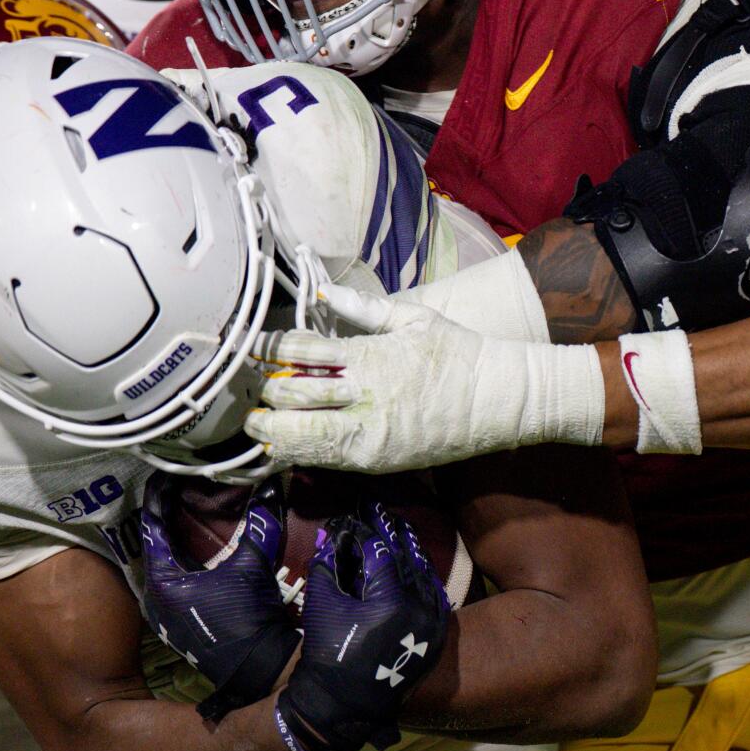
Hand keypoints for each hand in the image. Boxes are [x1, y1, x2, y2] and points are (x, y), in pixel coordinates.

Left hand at [138, 475, 299, 720]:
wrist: (260, 671)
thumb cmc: (249, 617)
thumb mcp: (253, 564)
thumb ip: (260, 523)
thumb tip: (272, 485)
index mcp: (163, 581)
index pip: (153, 526)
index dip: (160, 496)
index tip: (166, 473)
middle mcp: (155, 598)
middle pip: (155, 545)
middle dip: (167, 516)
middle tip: (179, 487)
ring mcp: (166, 615)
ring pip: (164, 564)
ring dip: (175, 539)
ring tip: (188, 511)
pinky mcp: (180, 624)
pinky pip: (174, 580)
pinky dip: (183, 560)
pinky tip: (198, 548)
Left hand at [245, 283, 603, 472]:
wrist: (496, 400)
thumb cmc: (457, 353)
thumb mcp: (413, 318)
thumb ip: (363, 307)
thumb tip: (321, 291)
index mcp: (369, 355)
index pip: (301, 350)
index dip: (271, 349)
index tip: (256, 349)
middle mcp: (363, 395)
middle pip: (292, 392)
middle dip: (266, 390)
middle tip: (253, 385)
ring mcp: (368, 432)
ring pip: (300, 433)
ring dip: (272, 427)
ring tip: (256, 421)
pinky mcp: (375, 460)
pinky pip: (324, 459)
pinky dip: (297, 451)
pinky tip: (281, 445)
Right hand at [275, 502, 450, 750]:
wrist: (341, 704)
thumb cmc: (326, 653)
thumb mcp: (321, 605)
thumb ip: (327, 565)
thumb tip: (330, 534)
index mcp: (388, 603)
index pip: (380, 552)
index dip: (366, 530)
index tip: (359, 513)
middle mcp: (417, 611)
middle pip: (407, 557)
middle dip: (391, 532)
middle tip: (380, 512)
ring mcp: (431, 625)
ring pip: (425, 574)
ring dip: (411, 549)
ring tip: (399, 528)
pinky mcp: (436, 637)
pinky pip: (435, 595)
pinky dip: (424, 575)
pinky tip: (416, 560)